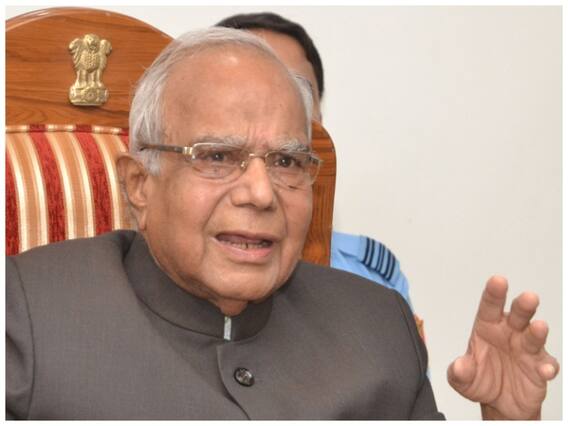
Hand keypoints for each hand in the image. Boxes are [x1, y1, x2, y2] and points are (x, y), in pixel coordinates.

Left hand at [447, 276, 558, 419]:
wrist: (499, 403)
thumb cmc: (481, 380)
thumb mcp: (463, 379)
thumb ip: (459, 372)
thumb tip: (459, 366)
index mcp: (487, 327)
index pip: (490, 306)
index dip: (494, 293)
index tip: (498, 280)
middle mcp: (509, 333)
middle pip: (518, 315)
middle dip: (523, 305)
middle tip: (528, 297)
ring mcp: (526, 349)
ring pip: (534, 335)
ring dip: (538, 331)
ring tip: (539, 327)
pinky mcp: (539, 368)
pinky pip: (546, 364)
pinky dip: (547, 366)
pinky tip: (544, 369)